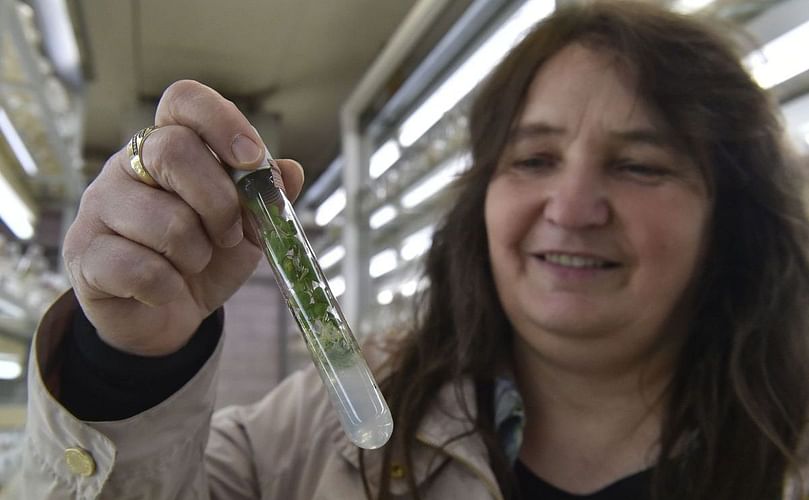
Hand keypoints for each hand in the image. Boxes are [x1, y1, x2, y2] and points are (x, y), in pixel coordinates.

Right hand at [63, 80, 303, 355]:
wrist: (165, 315)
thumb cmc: (205, 259)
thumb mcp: (248, 227)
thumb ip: (268, 198)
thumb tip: (290, 171)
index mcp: (168, 145)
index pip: (184, 100)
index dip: (222, 122)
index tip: (252, 159)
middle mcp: (126, 166)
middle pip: (173, 152)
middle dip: (220, 203)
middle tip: (230, 235)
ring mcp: (99, 207)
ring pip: (164, 220)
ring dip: (196, 254)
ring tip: (192, 264)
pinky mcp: (83, 254)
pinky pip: (140, 268)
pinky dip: (168, 286)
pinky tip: (165, 289)